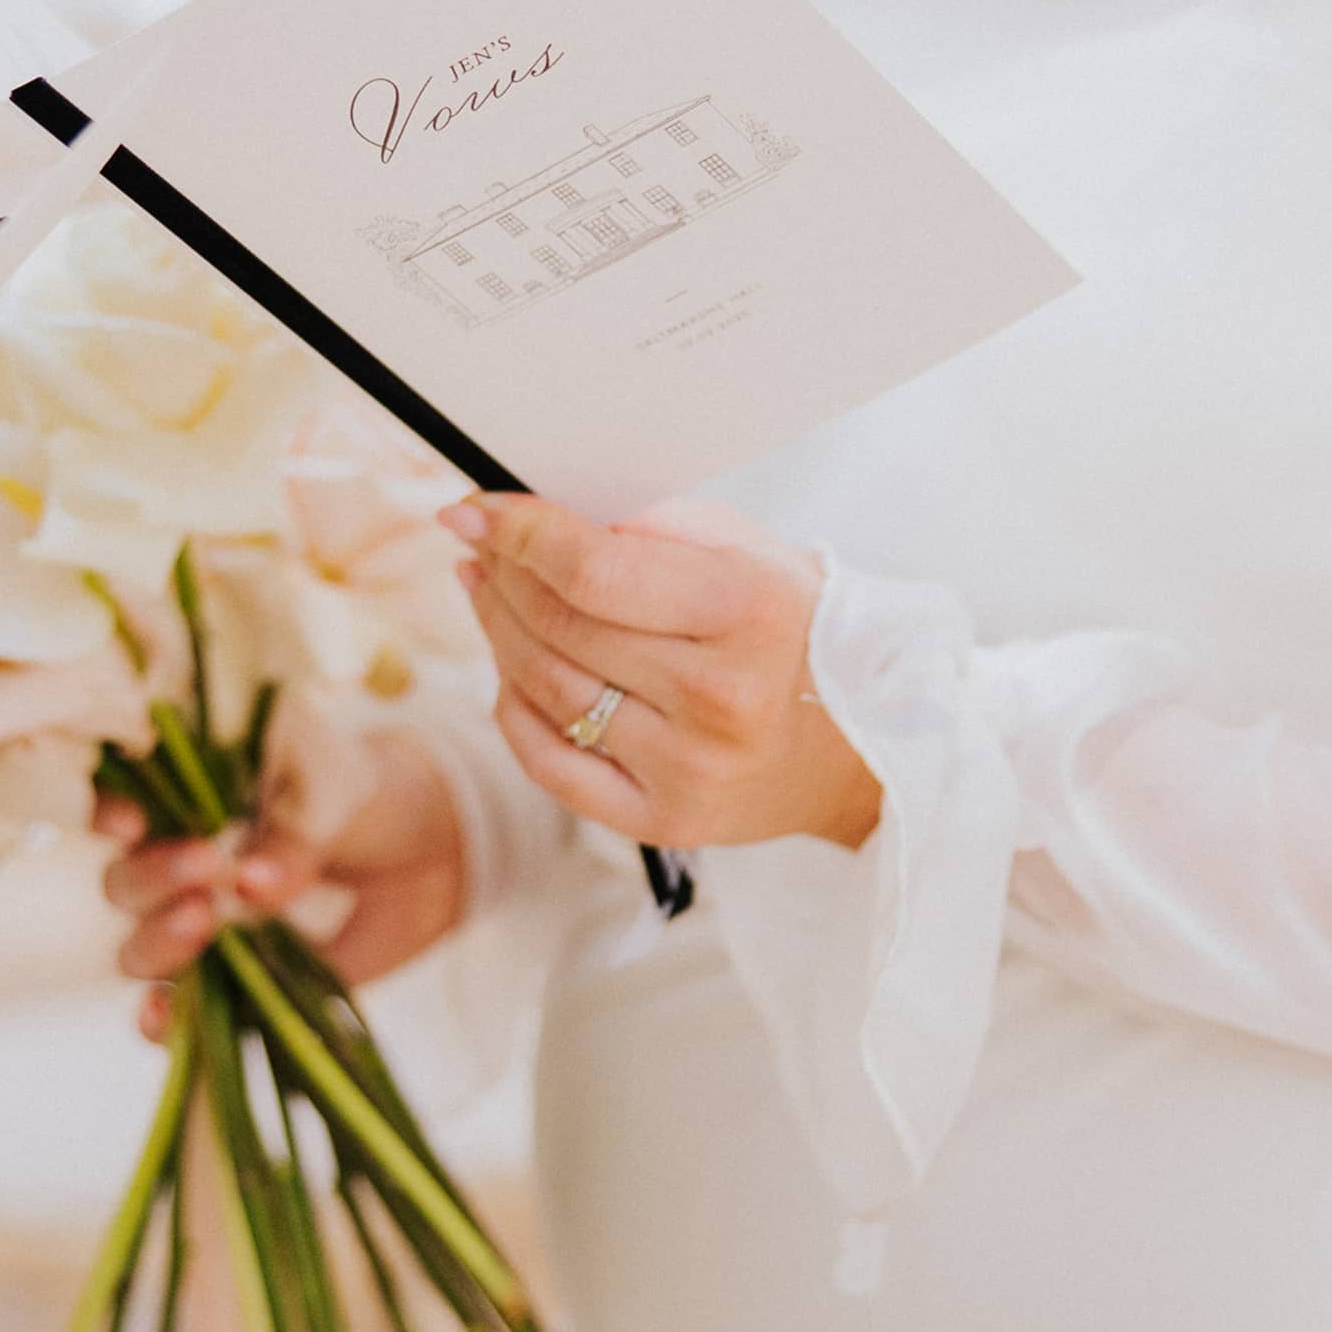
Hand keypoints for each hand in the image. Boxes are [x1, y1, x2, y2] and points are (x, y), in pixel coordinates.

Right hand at [93, 724, 465, 1040]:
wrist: (426, 851)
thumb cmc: (359, 795)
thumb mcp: (334, 793)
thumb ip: (293, 836)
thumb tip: (253, 885)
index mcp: (184, 798)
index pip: (116, 804)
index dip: (106, 812)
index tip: (131, 822)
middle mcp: (176, 868)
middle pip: (124, 884)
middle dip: (152, 879)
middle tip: (208, 867)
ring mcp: (201, 930)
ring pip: (141, 948)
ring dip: (158, 941)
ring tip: (204, 921)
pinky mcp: (231, 984)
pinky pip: (180, 1014)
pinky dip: (163, 1022)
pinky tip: (164, 1014)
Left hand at [445, 494, 882, 852]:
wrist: (860, 744)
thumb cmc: (794, 628)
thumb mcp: (748, 552)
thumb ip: (652, 528)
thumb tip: (540, 515)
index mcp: (746, 612)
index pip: (594, 571)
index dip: (519, 534)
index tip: (471, 511)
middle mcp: (718, 696)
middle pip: (559, 627)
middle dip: (503, 574)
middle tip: (483, 543)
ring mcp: (688, 768)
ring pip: (544, 689)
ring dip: (498, 629)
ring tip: (488, 589)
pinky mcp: (663, 820)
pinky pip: (548, 761)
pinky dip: (514, 707)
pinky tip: (511, 667)